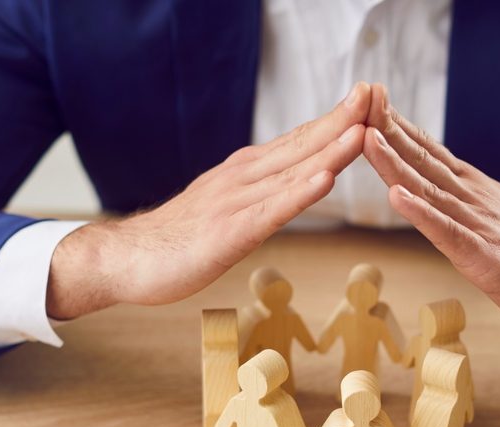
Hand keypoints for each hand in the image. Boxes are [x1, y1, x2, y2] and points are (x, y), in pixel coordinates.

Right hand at [46, 83, 372, 318]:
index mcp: (245, 172)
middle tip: (375, 94)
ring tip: (363, 129)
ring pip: (291, 173)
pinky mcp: (226, 234)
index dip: (335, 120)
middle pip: (300, 146)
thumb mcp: (225, 206)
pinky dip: (298, 194)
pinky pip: (269, 212)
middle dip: (341, 120)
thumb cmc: (175, 239)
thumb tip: (294, 181)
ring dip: (329, 150)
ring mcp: (234, 203)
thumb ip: (257, 192)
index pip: (298, 141)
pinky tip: (324, 180)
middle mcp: (242, 178)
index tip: (368, 99)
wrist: (123, 258)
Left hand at [361, 84, 499, 343]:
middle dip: (389, 131)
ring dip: (395, 163)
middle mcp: (471, 199)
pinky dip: (421, 213)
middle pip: (423, 161)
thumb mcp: (490, 217)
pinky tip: (397, 197)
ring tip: (368, 138)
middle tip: (361, 101)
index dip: (397, 127)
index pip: (429, 153)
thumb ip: (460, 200)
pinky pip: (447, 231)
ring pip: (428, 189)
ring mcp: (477, 224)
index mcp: (472, 190)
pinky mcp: (482, 255)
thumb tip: (429, 183)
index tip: (370, 102)